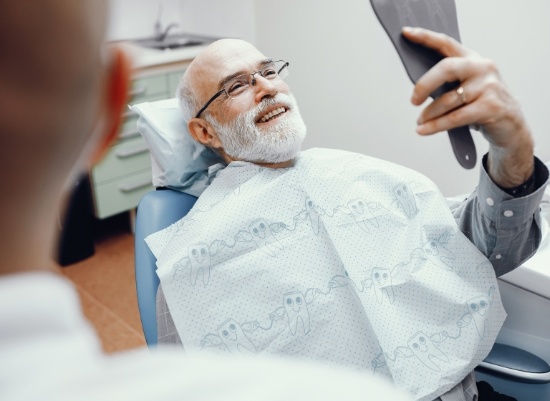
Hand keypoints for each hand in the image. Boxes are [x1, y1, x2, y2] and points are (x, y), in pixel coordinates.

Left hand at [403, 26, 533, 186]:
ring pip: (448, 99)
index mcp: (472, 59)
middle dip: (425, 84)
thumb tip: (418, 89)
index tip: (406, 34)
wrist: (512, 124)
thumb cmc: (483, 103)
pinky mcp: (491, 107)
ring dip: (429, 114)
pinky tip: (424, 130)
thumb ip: (449, 81)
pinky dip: (436, 125)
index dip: (425, 37)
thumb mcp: (468, 86)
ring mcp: (488, 86)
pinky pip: (455, 117)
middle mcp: (482, 68)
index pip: (446, 43)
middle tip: (413, 100)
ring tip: (420, 122)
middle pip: (447, 68)